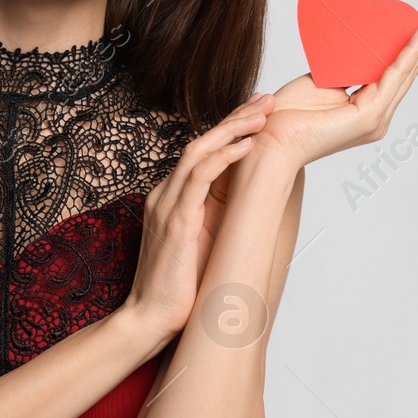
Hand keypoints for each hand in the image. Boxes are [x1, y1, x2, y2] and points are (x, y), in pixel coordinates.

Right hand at [123, 91, 276, 339]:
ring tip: (262, 114)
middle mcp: (166, 194)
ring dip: (233, 129)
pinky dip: (223, 158)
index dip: (230, 129)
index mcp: (173, 198)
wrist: (150, 318)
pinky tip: (246, 145)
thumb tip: (251, 202)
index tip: (258, 113)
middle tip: (266, 99)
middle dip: (236, 117)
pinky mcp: (175, 221)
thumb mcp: (204, 242)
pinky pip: (198, 178)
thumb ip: (216, 217)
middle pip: (202, 142)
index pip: (203, 152)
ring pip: (199, 152)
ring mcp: (167, 205)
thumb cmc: (179, 287)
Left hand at [254, 0, 417, 170]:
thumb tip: (353, 46)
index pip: (398, 69)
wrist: (271, 141)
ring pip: (408, 68)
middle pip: (411, 66)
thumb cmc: (287, 116)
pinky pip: (394, 75)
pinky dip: (409, 51)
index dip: (414, 42)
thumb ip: (343, 68)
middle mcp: (379, 115)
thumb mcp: (322, 81)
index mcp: (369, 108)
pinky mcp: (370, 117)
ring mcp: (377, 118)